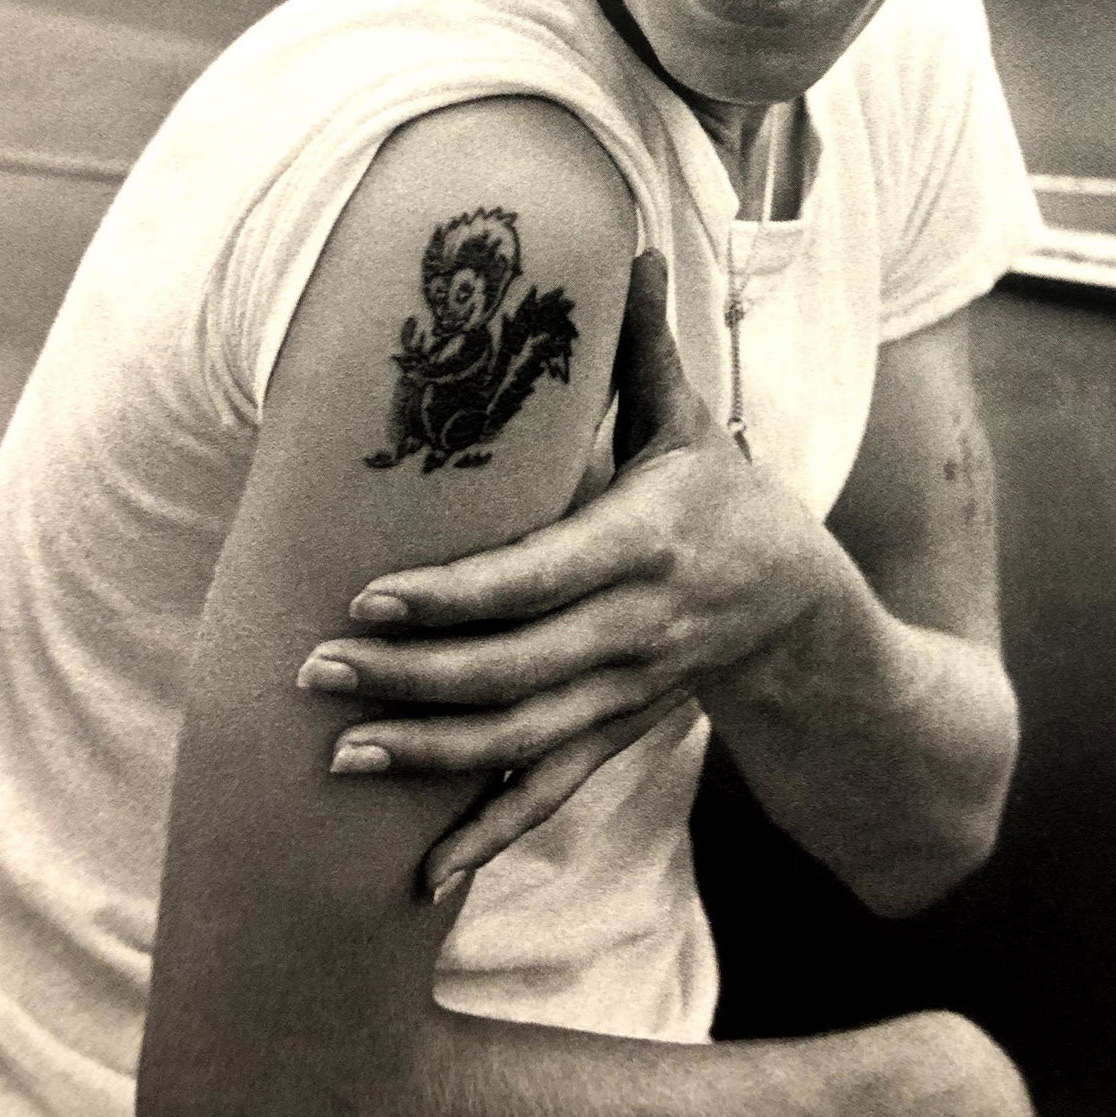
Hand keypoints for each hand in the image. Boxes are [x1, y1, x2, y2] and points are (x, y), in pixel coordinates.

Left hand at [298, 250, 837, 882]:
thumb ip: (648, 348)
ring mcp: (627, 695)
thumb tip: (624, 242)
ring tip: (339, 755)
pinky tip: (421, 875)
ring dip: (428, 755)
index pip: (538, 578)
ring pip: (521, 741)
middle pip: (513, 668)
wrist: (800, 614)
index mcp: (644, 545)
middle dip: (410, 676)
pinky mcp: (620, 735)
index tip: (371, 591)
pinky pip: (551, 794)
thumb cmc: (729, 501)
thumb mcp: (693, 424)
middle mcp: (634, 631)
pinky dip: (489, 835)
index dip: (456, 595)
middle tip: (315, 669)